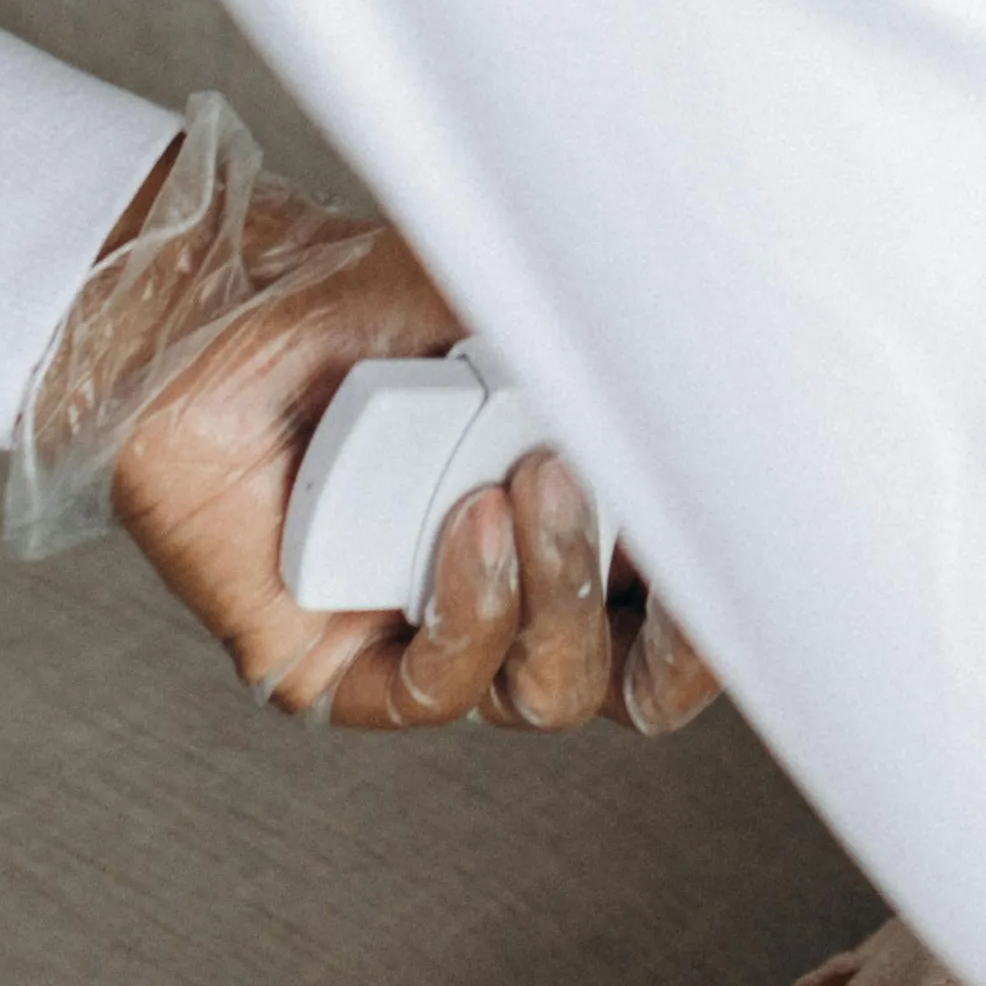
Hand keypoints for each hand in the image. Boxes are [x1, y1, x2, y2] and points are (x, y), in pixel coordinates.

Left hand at [92, 220, 721, 736]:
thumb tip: (731, 330)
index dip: (739, 609)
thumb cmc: (360, 302)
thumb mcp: (513, 295)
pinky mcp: (344, 674)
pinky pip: (441, 689)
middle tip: (640, 503)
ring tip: (524, 478)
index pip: (694, 613)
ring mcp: (438, 640)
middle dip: (673, 619)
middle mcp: (521, 597)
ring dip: (559, 589)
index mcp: (584, 525)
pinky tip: (463, 524)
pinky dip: (471, 609)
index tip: (774, 552)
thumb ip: (612, 327)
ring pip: (552, 691)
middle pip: (643, 681)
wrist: (212, 314)